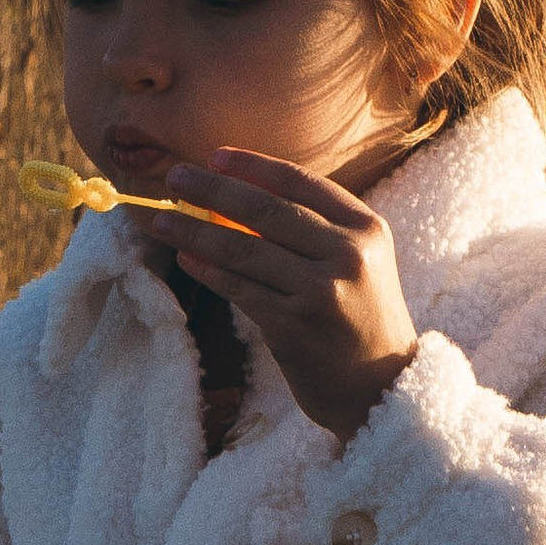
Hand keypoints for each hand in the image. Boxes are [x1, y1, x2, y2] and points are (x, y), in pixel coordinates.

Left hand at [164, 147, 418, 441]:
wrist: (382, 387)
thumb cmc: (361, 317)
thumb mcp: (359, 262)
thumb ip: (315, 228)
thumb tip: (239, 195)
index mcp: (366, 228)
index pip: (300, 182)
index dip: (252, 166)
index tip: (214, 157)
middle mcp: (348, 255)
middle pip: (267, 211)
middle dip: (213, 190)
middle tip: (175, 177)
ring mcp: (321, 292)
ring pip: (245, 251)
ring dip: (196, 231)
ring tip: (163, 219)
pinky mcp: (295, 327)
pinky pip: (240, 290)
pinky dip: (209, 271)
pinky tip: (187, 257)